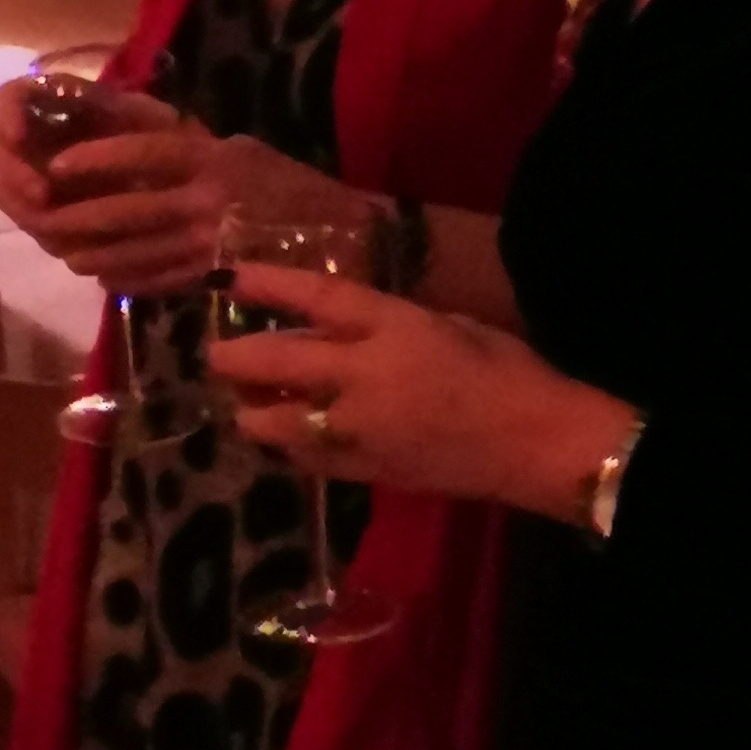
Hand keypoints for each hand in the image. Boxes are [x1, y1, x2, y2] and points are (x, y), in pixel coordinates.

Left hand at [0, 91, 334, 297]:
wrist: (340, 236)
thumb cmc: (287, 184)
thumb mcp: (243, 151)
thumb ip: (191, 149)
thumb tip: (129, 141)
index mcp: (214, 162)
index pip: (146, 156)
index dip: (98, 160)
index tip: (59, 164)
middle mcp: (208, 205)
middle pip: (130, 214)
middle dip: (80, 219)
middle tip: (46, 220)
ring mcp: (209, 247)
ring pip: (135, 255)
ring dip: (93, 255)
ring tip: (65, 251)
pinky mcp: (212, 280)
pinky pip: (157, 282)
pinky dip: (125, 279)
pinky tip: (105, 275)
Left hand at [209, 263, 629, 519]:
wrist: (536, 443)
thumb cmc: (506, 372)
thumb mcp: (445, 326)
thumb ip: (388, 326)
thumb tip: (345, 330)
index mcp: (393, 328)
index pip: (315, 299)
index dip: (266, 285)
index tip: (227, 277)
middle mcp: (363, 377)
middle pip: (275, 362)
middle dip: (233, 359)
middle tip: (214, 355)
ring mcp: (357, 430)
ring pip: (274, 422)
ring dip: (251, 410)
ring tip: (245, 402)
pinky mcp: (362, 472)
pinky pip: (302, 458)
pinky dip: (285, 445)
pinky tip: (284, 436)